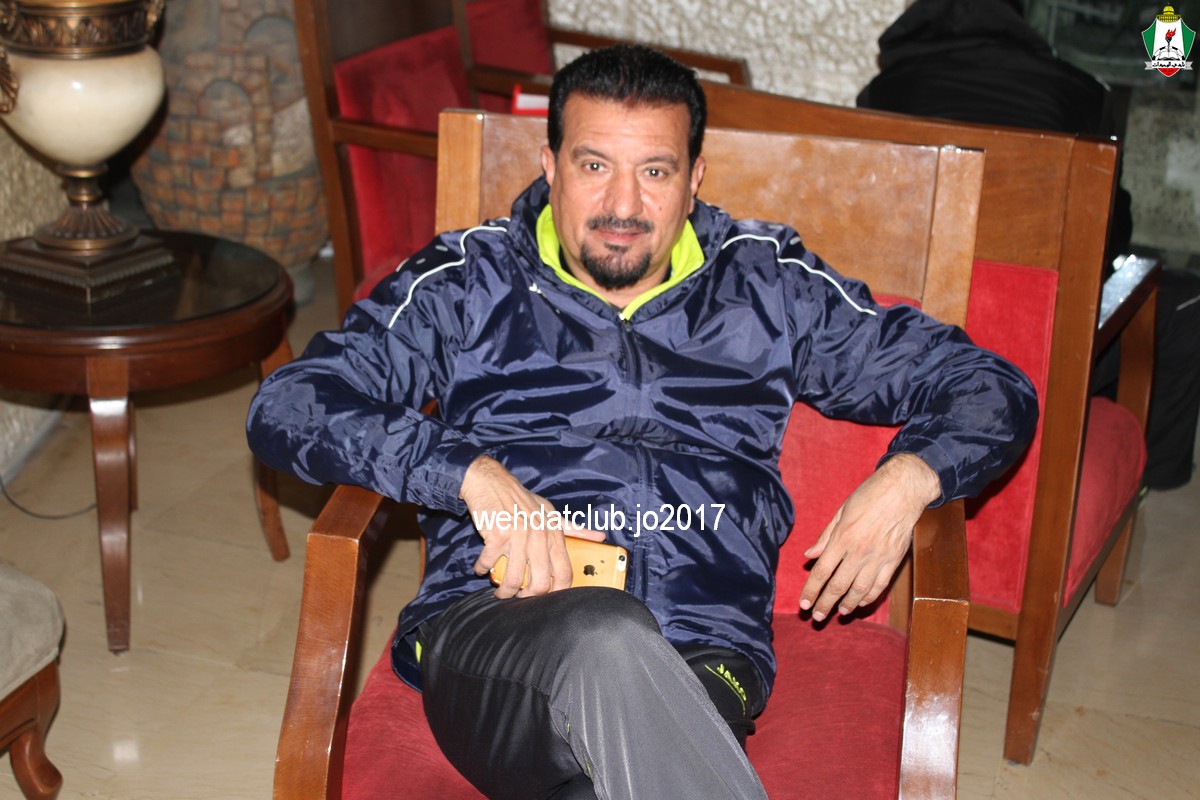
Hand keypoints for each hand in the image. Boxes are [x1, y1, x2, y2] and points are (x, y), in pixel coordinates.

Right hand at [460, 455, 604, 598]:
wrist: (491, 482)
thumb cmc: (521, 499)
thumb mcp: (550, 512)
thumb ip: (574, 529)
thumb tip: (600, 537)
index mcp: (554, 533)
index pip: (564, 573)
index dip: (557, 593)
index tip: (546, 598)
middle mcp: (539, 536)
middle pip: (540, 584)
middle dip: (527, 597)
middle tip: (519, 597)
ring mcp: (518, 537)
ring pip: (514, 580)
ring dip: (504, 591)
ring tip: (499, 590)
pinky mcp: (497, 536)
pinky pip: (489, 564)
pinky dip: (482, 569)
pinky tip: (481, 568)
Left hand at [799, 453, 940, 620]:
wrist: (904, 488)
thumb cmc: (869, 495)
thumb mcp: (841, 511)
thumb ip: (825, 536)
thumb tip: (809, 556)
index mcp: (843, 537)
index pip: (822, 571)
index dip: (811, 590)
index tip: (804, 603)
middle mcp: (859, 551)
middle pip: (838, 585)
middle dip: (825, 604)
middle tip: (817, 617)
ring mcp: (879, 557)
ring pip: (859, 589)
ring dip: (847, 604)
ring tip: (839, 613)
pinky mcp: (894, 559)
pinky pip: (880, 585)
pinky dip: (870, 597)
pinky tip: (861, 603)